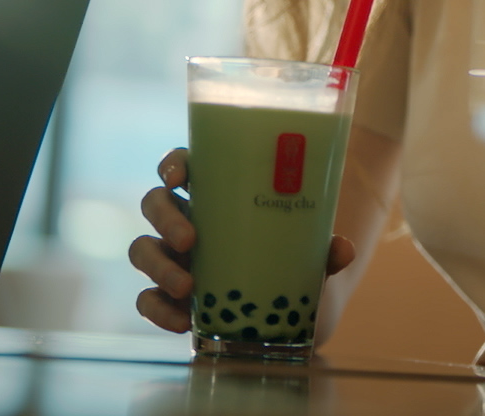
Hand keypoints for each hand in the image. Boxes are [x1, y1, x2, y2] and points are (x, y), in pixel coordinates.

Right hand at [129, 148, 356, 332]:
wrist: (290, 312)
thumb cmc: (293, 260)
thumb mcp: (311, 253)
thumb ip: (325, 250)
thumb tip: (341, 249)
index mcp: (216, 193)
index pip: (182, 164)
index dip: (173, 164)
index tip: (181, 176)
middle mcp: (187, 219)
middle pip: (155, 203)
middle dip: (165, 218)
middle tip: (190, 240)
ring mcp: (173, 258)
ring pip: (142, 249)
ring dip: (159, 266)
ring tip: (187, 287)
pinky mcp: (169, 297)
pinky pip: (146, 300)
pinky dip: (157, 310)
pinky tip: (181, 321)